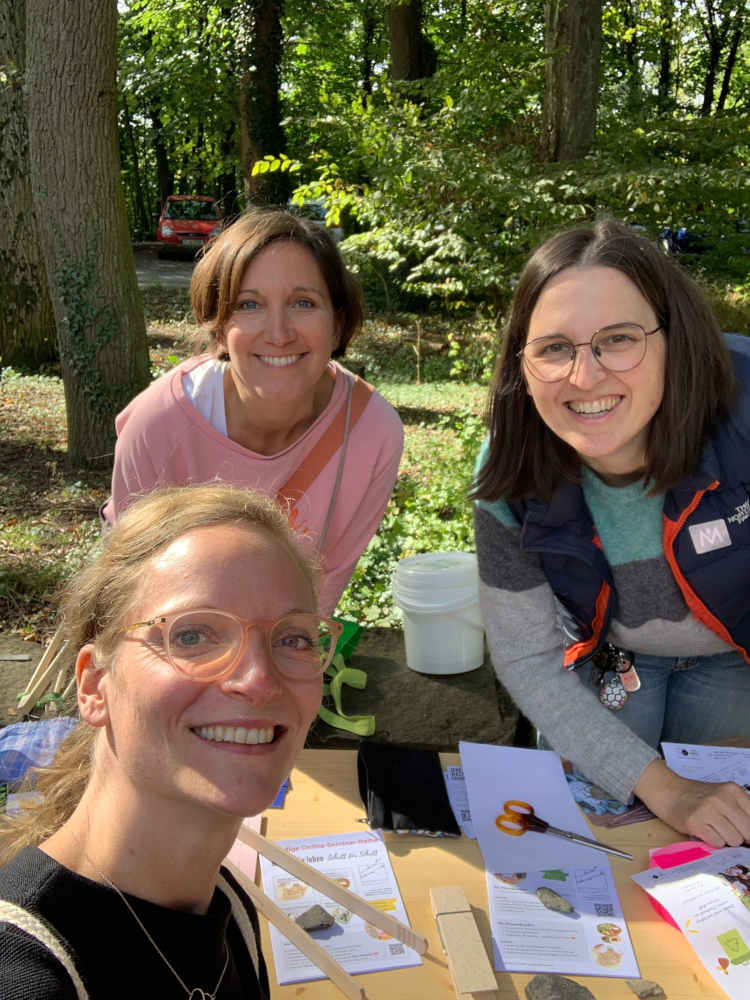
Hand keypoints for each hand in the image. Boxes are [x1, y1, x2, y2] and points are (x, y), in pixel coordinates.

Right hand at [634, 759, 749, 846]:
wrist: (668, 790)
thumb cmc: (698, 797)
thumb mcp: (724, 795)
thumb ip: (741, 811)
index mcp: (733, 790)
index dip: (749, 830)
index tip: (742, 831)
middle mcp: (722, 798)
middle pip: (748, 832)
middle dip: (740, 836)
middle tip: (726, 829)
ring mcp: (708, 810)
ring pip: (734, 840)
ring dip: (725, 840)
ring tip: (713, 828)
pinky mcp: (695, 822)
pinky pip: (717, 843)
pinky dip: (712, 842)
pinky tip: (704, 831)